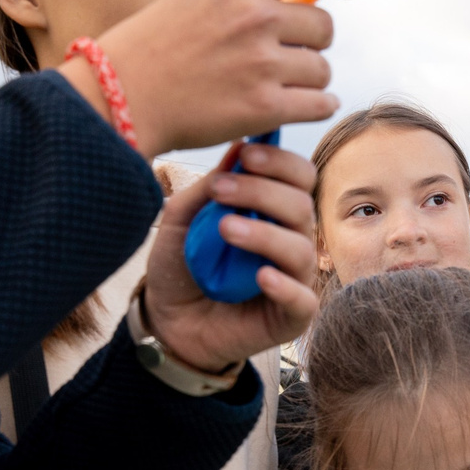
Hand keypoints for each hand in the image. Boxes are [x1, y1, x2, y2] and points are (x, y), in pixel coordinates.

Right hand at [71, 0, 353, 156]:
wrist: (121, 94)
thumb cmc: (156, 45)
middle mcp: (255, 14)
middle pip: (324, 27)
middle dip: (311, 42)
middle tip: (283, 54)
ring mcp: (261, 62)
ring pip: (321, 69)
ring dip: (308, 78)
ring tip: (276, 83)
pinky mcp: (263, 106)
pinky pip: (320, 103)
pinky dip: (314, 105)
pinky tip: (297, 105)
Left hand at [137, 140, 319, 374]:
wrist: (167, 322)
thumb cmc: (181, 267)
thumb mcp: (181, 220)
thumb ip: (207, 188)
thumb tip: (238, 147)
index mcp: (274, 213)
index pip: (299, 178)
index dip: (281, 162)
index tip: (247, 155)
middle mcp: (291, 241)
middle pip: (302, 206)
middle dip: (263, 192)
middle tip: (221, 190)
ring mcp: (295, 279)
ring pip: (301, 248)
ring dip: (265, 234)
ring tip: (225, 229)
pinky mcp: (291, 317)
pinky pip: (302, 299)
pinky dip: (285, 286)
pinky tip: (262, 277)